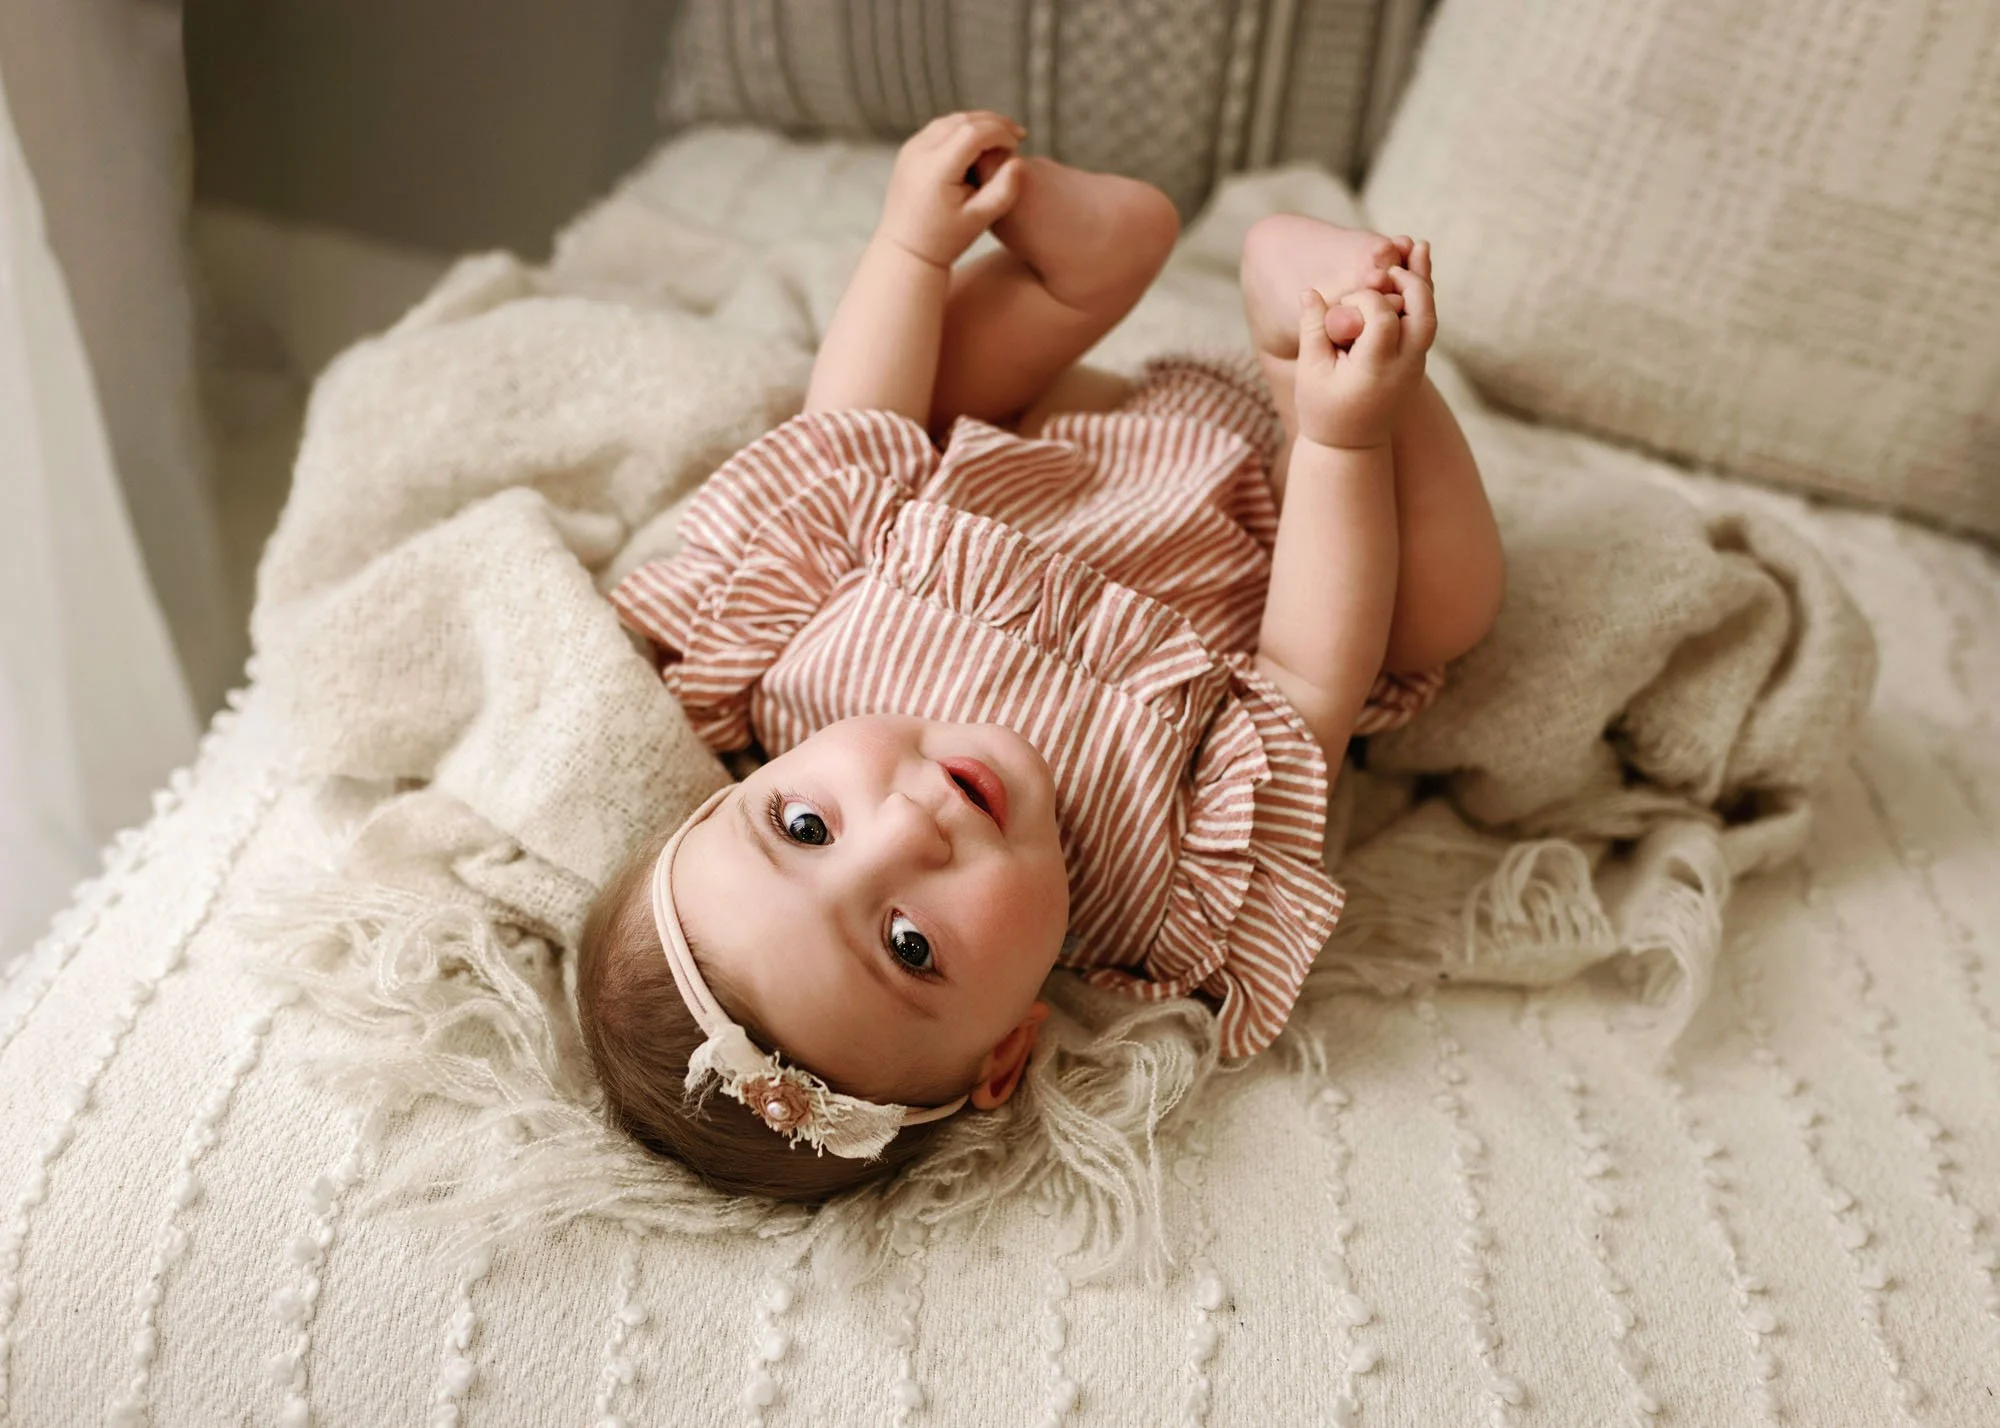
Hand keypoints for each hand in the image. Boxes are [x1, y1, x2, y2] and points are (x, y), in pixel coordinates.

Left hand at [878, 111, 1026, 268]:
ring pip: (951, 120)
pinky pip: (940, 129)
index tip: (1019, 145)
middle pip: (963, 120)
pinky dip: (963, 129)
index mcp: (936, 168)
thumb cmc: (945, 240)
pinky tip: (980, 144)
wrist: (905, 250)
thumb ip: (1003, 191)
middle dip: (994, 123)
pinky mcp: (908, 151)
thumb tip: (1019, 161)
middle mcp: (919, 152)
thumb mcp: (980, 219)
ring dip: (979, 123)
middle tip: (1018, 135)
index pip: (974, 132)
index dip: (1001, 132)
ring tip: (1002, 137)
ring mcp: (910, 149)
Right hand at [1295, 251, 1435, 450]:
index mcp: (1375, 370)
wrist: (1349, 447)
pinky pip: (1425, 324)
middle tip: (1386, 267)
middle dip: (1409, 282)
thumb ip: (1313, 330)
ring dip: (1422, 283)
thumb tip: (1310, 290)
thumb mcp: (1311, 371)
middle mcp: (1404, 367)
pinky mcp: (1416, 363)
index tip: (1343, 307)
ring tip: (1414, 248)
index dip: (1364, 299)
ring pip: (1430, 317)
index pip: (1382, 316)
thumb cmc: (1323, 409)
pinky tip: (1411, 269)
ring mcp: (1415, 367)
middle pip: (1422, 313)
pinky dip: (1420, 296)